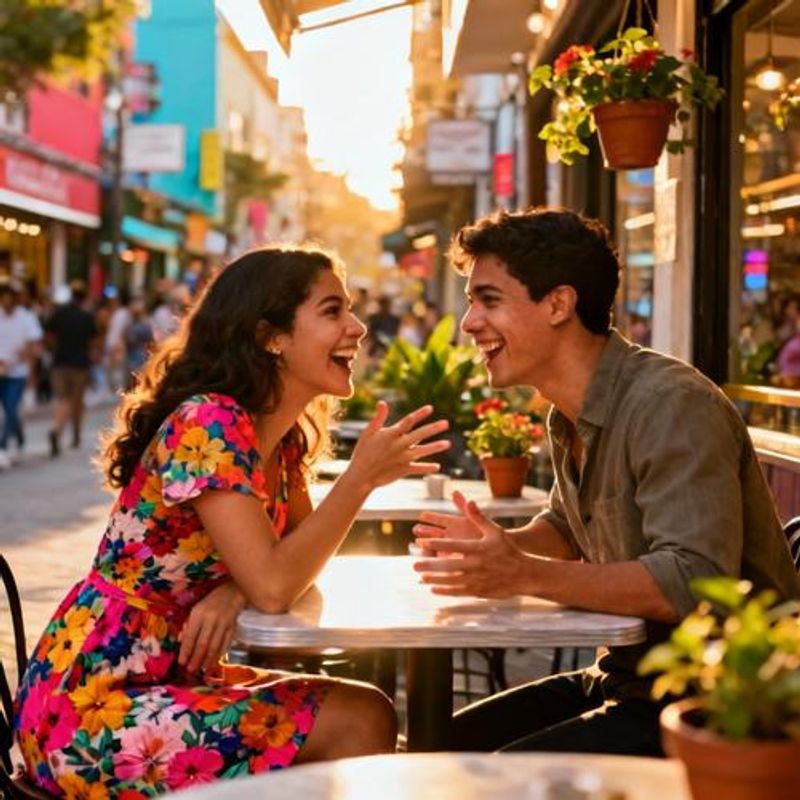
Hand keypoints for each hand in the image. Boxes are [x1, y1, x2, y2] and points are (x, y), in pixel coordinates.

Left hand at [178, 581, 246, 673]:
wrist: (233, 591)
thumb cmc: (211, 600)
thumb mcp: (196, 609)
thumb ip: (189, 625)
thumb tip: (181, 641)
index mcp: (199, 614)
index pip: (191, 636)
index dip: (186, 651)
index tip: (181, 662)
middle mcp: (211, 619)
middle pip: (203, 643)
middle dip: (196, 659)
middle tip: (191, 670)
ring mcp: (223, 624)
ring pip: (215, 646)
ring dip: (208, 660)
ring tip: (202, 670)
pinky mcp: (233, 627)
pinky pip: (226, 644)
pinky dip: (220, 654)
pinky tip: (215, 661)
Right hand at [346, 401, 450, 490]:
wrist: (360, 476)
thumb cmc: (362, 452)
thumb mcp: (368, 433)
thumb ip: (378, 418)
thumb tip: (383, 402)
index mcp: (391, 434)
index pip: (408, 421)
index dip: (420, 414)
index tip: (430, 408)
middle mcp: (399, 445)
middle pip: (419, 434)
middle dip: (433, 428)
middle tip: (446, 423)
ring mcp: (402, 458)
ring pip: (422, 451)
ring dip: (435, 447)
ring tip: (447, 444)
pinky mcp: (403, 470)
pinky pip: (418, 469)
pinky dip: (427, 468)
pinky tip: (437, 466)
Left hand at [413, 497, 530, 598]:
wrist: (525, 574)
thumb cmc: (508, 550)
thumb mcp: (495, 531)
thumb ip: (478, 517)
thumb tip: (468, 500)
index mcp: (478, 548)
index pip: (454, 545)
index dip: (438, 544)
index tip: (423, 543)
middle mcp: (476, 565)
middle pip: (449, 565)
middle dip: (430, 565)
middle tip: (414, 565)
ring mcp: (477, 579)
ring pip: (451, 581)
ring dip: (434, 579)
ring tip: (421, 577)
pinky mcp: (479, 591)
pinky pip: (459, 592)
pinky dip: (445, 591)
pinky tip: (434, 589)